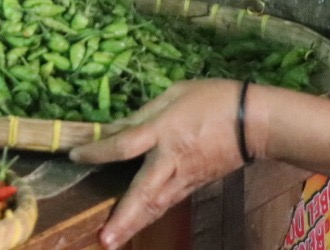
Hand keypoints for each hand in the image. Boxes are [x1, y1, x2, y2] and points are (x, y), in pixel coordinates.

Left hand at [68, 80, 246, 248]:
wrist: (255, 122)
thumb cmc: (213, 99)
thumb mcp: (174, 94)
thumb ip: (143, 113)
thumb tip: (116, 128)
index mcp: (164, 132)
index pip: (124, 146)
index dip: (98, 151)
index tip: (74, 155)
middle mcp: (171, 161)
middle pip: (143, 193)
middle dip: (123, 218)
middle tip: (104, 240)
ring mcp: (184, 178)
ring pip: (156, 206)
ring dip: (134, 224)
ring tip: (112, 241)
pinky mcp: (194, 185)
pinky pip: (167, 201)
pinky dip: (150, 214)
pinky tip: (138, 222)